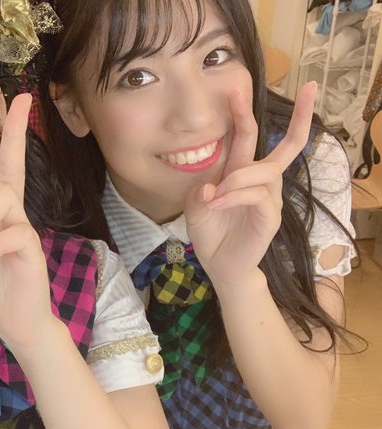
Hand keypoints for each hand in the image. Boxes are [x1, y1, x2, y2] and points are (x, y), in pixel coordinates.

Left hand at [184, 82, 316, 286]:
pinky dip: (236, 196)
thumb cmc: (211, 231)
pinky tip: (218, 203)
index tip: (240, 87)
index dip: (246, 112)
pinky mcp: (271, 216)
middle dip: (301, 118)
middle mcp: (260, 181)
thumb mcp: (196, 207)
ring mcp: (269, 198)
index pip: (250, 136)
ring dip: (237, 178)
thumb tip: (212, 185)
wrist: (219, 263)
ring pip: (263, 172)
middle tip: (311, 89)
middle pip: (287, 146)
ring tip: (215, 195)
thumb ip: (200, 192)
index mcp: (241, 171)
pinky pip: (258, 196)